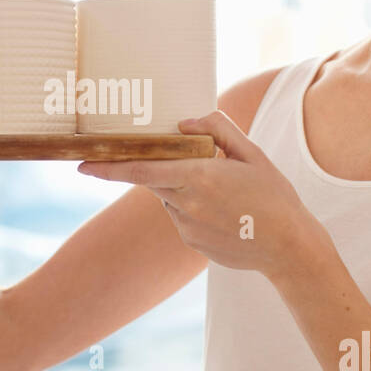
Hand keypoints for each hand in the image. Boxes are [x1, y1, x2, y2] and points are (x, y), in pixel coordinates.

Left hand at [76, 110, 328, 277]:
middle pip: (154, 180)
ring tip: (226, 195)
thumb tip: (184, 123)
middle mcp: (187, 204)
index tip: (81, 164)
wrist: (290, 247)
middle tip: (192, 166)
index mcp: (199, 177)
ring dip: (184, 190)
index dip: (108, 168)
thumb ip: (216, 129)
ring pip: (169, 199)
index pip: (141, 170)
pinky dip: (195, 211)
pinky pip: (182, 219)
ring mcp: (187, 228)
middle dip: (161, 170)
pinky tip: (227, 214)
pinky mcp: (192, 244)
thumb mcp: (251, 153)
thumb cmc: (274, 195)